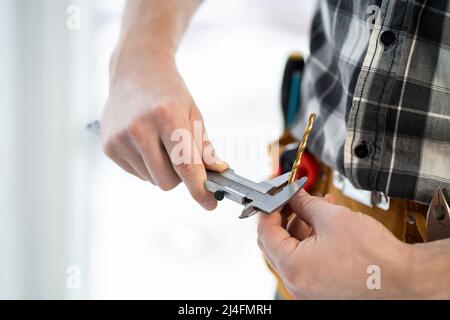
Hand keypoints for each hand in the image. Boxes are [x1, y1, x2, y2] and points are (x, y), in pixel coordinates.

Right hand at [101, 49, 227, 210]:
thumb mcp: (193, 113)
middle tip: (182, 156)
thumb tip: (216, 172)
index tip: (211, 203)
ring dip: (162, 170)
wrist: (136, 71)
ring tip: (160, 141)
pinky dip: (146, 166)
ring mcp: (120, 138)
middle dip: (180, 177)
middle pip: (167, 182)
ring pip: (152, 180)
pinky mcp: (109, 146)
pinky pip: (137, 174)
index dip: (200, 189)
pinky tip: (145, 143)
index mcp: (166, 116)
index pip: (186, 165)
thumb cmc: (169, 92)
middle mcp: (139, 128)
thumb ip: (204, 146)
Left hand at [257, 191, 412, 298]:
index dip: (269, 209)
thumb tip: (293, 195)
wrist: (404, 281)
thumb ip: (305, 204)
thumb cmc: (374, 257)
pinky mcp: (320, 290)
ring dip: (299, 227)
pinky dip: (310, 242)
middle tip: (291, 199)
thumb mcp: (332, 218)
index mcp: (294, 267)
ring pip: (292, 252)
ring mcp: (308, 289)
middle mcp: (297, 283)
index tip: (275, 196)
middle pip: (276, 243)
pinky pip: (306, 262)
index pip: (266, 233)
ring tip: (313, 206)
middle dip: (283, 217)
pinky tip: (322, 223)